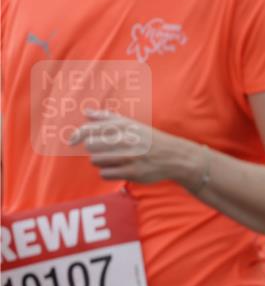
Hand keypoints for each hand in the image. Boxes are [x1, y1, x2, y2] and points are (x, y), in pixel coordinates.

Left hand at [68, 109, 193, 185]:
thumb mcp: (131, 124)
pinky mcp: (132, 172)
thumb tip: (85, 111)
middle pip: (91, 146)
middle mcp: (126, 141)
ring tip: (115, 159)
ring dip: (101, 162)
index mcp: (124, 127)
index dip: (77, 135)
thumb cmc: (149, 139)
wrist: (174, 156)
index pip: (91, 130)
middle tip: (107, 150)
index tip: (70, 141)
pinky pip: (105, 174)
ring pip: (96, 161)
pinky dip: (108, 173)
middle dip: (95, 149)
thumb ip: (107, 118)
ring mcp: (129, 157)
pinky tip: (119, 169)